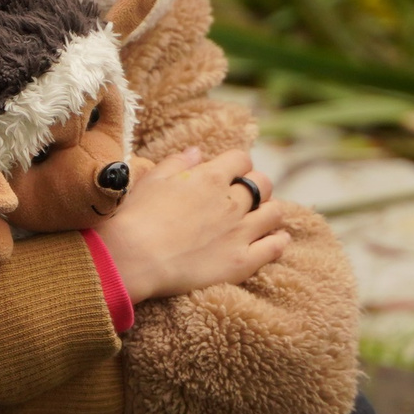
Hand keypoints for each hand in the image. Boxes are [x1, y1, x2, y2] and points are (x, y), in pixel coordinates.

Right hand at [95, 147, 290, 303]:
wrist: (134, 258)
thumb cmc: (137, 217)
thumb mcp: (152, 180)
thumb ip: (178, 162)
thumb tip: (198, 152)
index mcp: (210, 178)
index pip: (241, 159)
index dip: (238, 165)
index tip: (231, 174)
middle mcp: (231, 202)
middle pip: (262, 183)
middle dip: (257, 186)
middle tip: (246, 196)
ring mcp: (240, 232)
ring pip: (274, 212)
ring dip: (269, 211)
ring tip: (260, 217)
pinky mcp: (242, 261)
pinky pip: (275, 247)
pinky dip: (279, 241)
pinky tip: (276, 240)